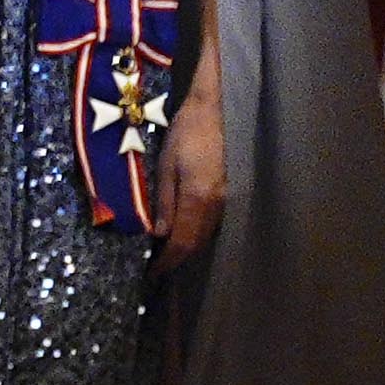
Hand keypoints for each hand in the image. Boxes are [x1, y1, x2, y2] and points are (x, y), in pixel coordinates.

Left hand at [160, 80, 231, 260]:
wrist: (217, 111)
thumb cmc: (186, 133)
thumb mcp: (166, 166)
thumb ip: (165, 203)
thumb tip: (159, 235)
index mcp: (199, 197)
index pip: (183, 242)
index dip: (168, 261)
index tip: (152, 273)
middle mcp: (218, 204)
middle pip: (197, 243)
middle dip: (177, 258)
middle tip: (156, 266)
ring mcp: (229, 199)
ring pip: (207, 234)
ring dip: (188, 246)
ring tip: (166, 252)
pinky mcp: (232, 193)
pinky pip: (213, 222)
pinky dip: (197, 232)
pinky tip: (183, 230)